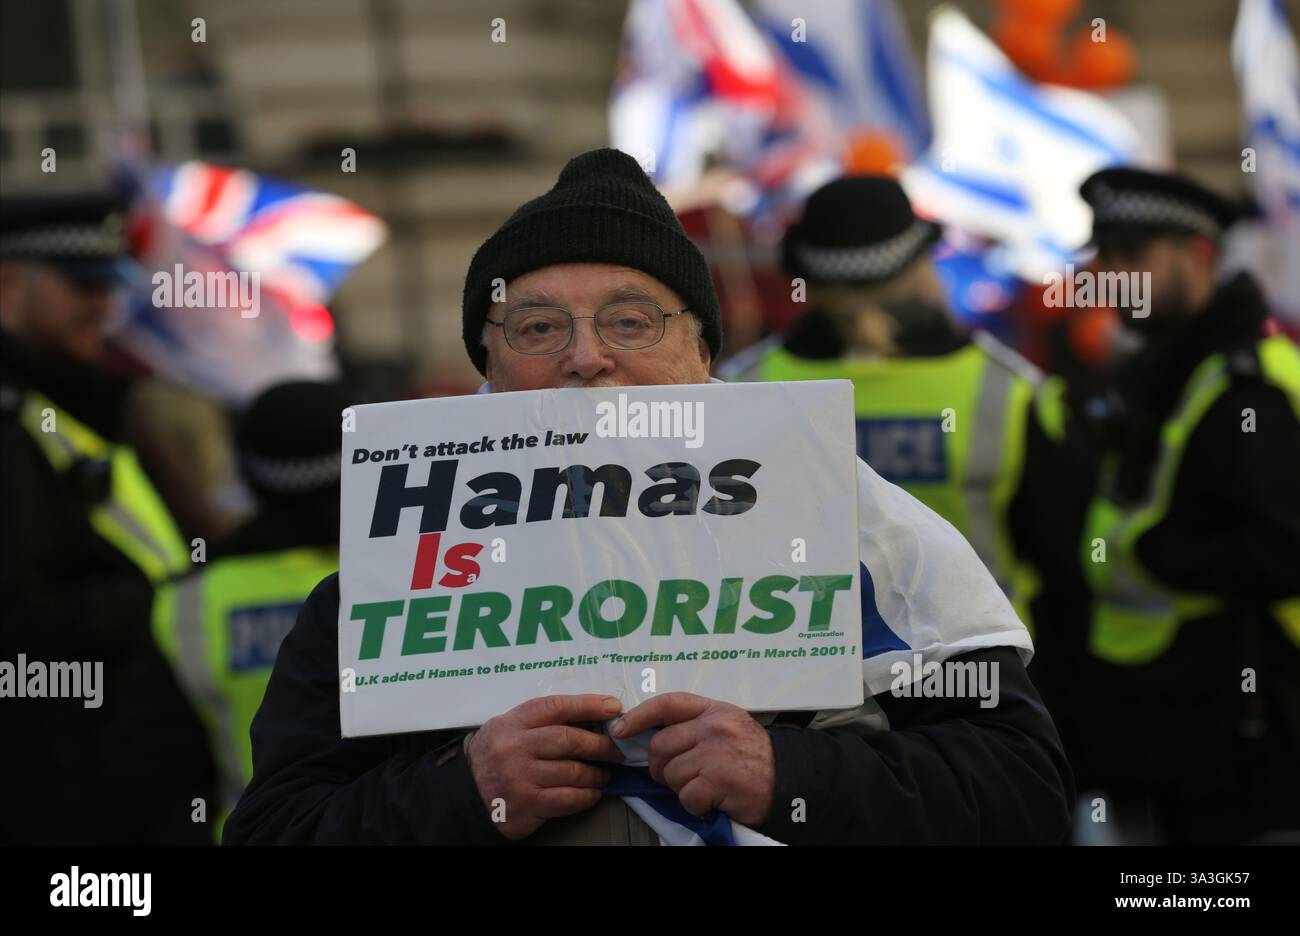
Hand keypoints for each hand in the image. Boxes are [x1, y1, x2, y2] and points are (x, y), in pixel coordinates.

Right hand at [466, 694, 623, 840]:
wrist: (465, 794)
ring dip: (597, 774)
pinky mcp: (527, 805)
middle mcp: (515, 748)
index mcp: (513, 723)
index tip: (613, 707)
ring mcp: (521, 778)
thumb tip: (591, 716)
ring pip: (574, 772)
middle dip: (601, 745)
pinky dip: (586, 796)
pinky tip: (592, 793)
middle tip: (616, 750)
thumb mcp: (509, 728)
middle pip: (570, 740)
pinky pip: (568, 799)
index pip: (556, 707)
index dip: (589, 705)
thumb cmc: (495, 756)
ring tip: (604, 774)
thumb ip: (542, 721)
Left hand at [612, 692, 774, 825]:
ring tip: (704, 787)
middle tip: (680, 775)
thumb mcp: (729, 725)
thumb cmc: (753, 756)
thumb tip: (650, 733)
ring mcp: (718, 753)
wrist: (789, 781)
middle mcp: (715, 727)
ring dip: (681, 788)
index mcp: (714, 710)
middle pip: (660, 745)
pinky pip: (687, 796)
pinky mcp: (721, 780)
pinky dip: (695, 805)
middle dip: (661, 767)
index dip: (638, 715)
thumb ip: (695, 723)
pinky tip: (712, 800)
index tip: (619, 729)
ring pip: (671, 773)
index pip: (667, 704)